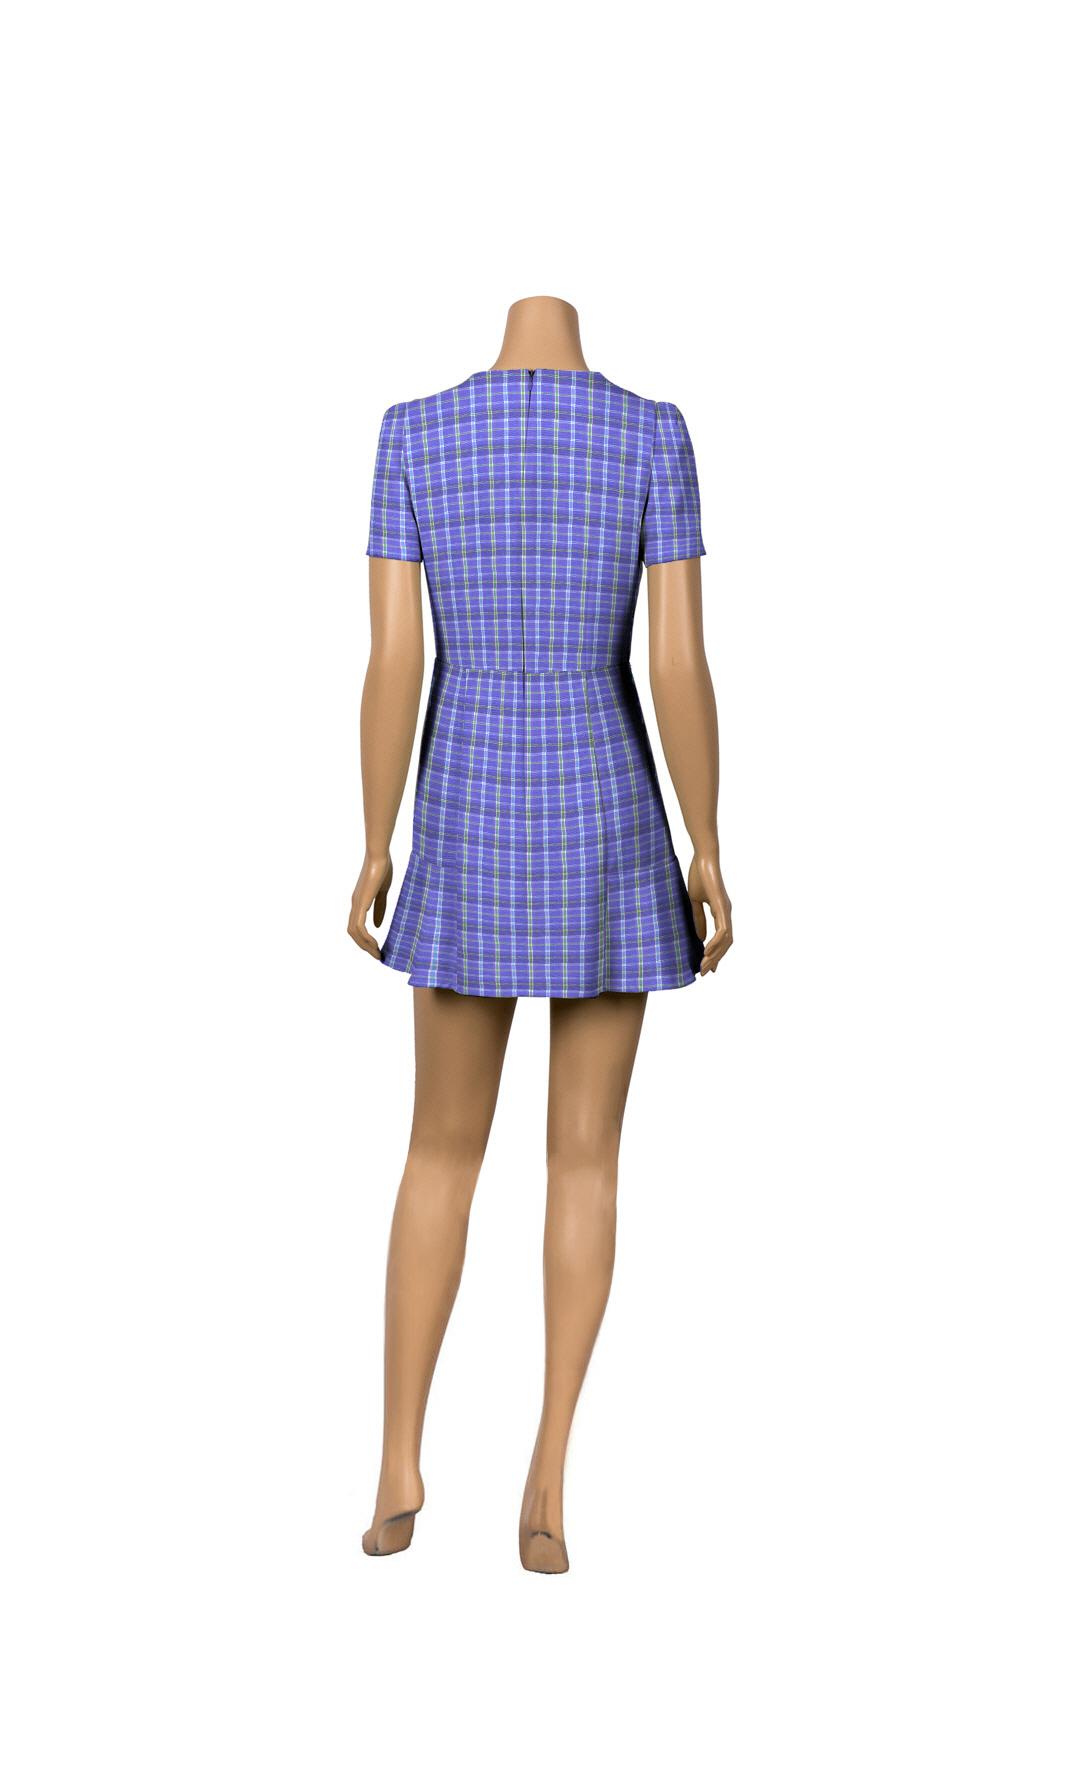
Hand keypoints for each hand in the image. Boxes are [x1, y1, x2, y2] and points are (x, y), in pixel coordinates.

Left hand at [347, 850, 392, 959]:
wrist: (379, 856)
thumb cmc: (382, 869)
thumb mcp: (383, 892)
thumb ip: (380, 908)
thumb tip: (377, 926)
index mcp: (359, 902)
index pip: (357, 926)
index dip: (364, 939)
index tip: (377, 948)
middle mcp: (354, 904)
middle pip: (353, 933)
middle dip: (364, 946)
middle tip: (377, 955)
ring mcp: (356, 904)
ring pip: (354, 932)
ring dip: (365, 945)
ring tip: (377, 953)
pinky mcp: (360, 903)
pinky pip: (359, 926)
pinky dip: (365, 938)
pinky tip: (375, 943)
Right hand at [687, 850, 732, 975]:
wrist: (703, 859)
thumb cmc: (699, 875)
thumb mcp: (695, 902)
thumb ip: (699, 919)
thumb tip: (699, 937)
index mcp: (721, 912)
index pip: (722, 939)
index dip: (716, 954)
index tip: (708, 967)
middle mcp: (726, 913)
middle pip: (726, 944)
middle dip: (715, 959)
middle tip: (704, 972)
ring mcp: (726, 910)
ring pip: (726, 940)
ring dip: (715, 955)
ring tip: (703, 966)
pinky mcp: (722, 907)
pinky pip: (722, 930)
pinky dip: (715, 943)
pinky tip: (706, 951)